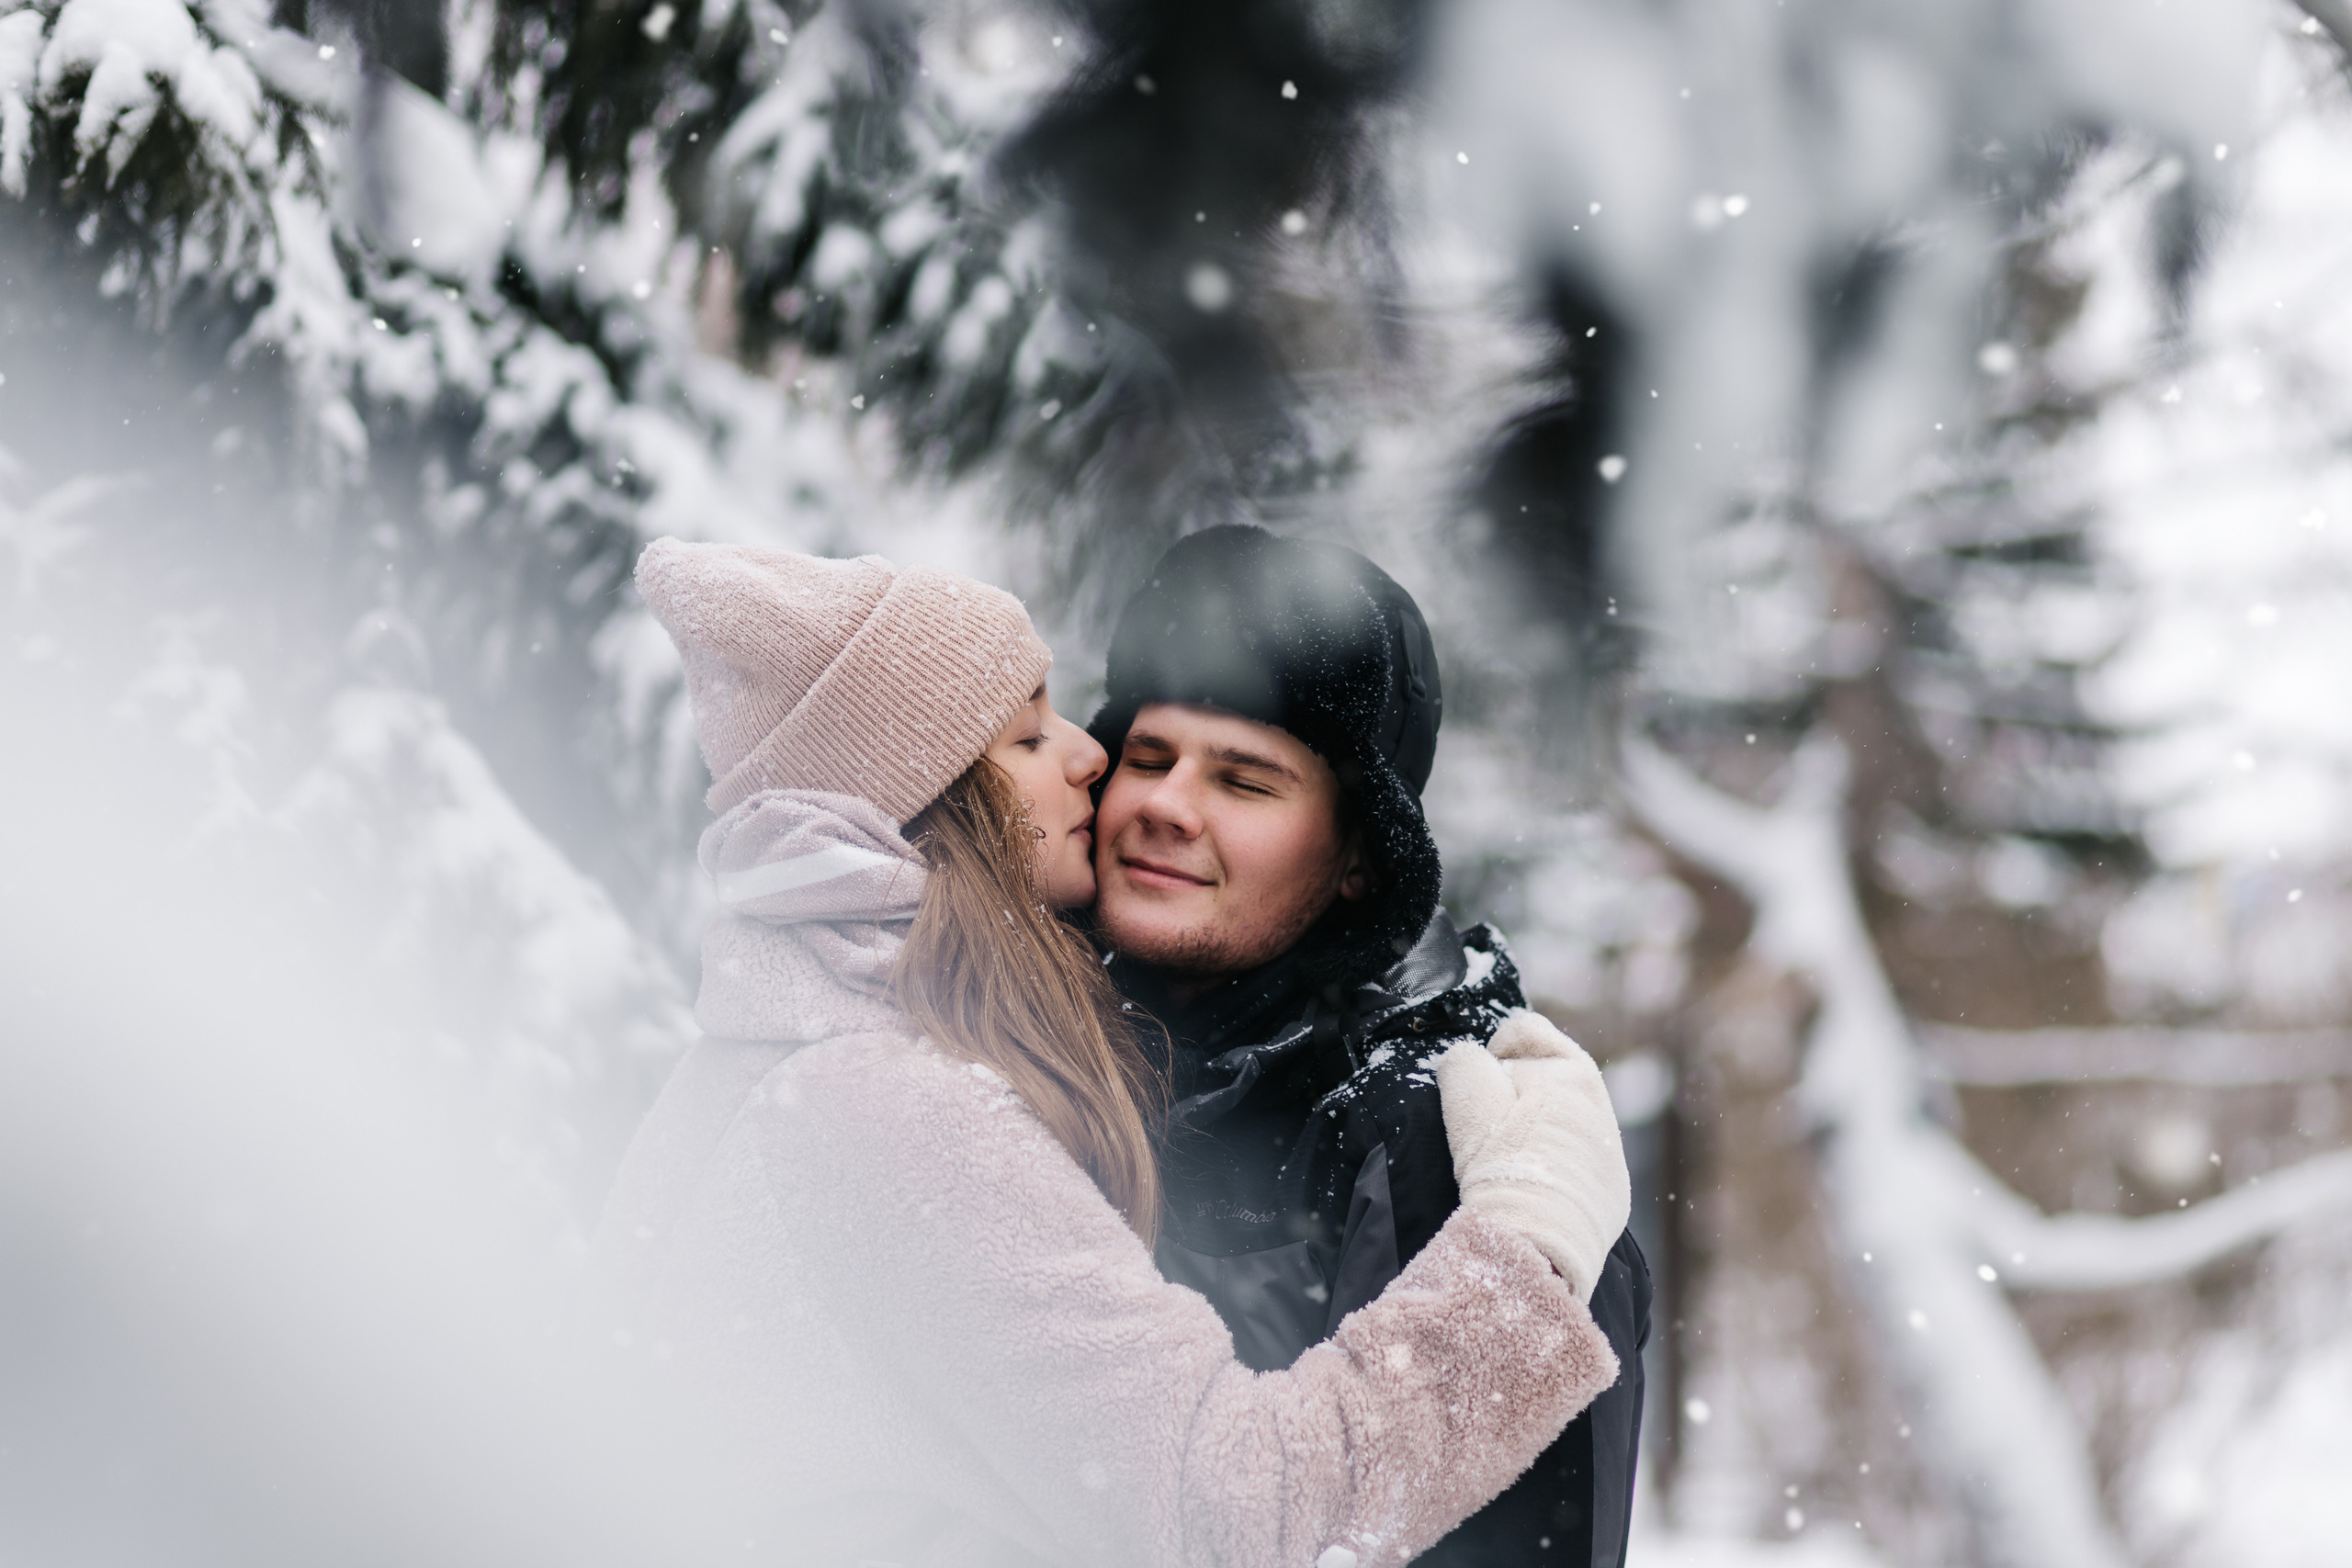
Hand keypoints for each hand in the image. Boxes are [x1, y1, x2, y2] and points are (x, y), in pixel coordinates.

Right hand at [1433, 1011, 1629, 1301]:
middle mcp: (1599, 1105)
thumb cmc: (1502, 1168)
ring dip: (1537, 1124)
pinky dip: (1554, 1160)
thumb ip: (1465, 1065)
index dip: (1494, 1051)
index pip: (1525, 1030)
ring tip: (1510, 1156)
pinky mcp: (1609, 1189)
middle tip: (1492, 1126)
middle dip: (1516, 1089)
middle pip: (1546, 1073)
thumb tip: (1468, 1060)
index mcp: (1570, 1073)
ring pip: (1562, 1116)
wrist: (1541, 1244)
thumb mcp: (1470, 1105)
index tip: (1481, 1083)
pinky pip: (1577, 1157)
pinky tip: (1533, 1181)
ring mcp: (1608, 1150)